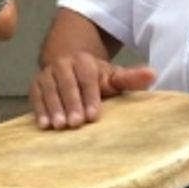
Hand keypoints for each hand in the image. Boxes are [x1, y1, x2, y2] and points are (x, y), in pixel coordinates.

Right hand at [28, 52, 155, 129]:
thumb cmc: (96, 78)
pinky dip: (38, 110)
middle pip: (67, 84)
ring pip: (49, 90)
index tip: (94, 116)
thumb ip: (130, 78)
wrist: (70, 67)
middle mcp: (63, 64)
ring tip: (59, 126)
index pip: (87, 78)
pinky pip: (35, 97)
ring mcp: (47, 74)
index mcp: (84, 61)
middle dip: (71, 104)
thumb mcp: (113, 77)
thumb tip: (153, 74)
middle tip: (76, 123)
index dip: (91, 96)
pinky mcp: (35, 85)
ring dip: (54, 108)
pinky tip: (43, 125)